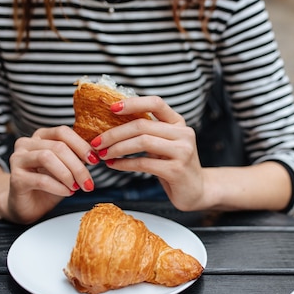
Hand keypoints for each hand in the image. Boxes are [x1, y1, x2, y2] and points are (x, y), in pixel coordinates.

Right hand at [5, 126, 98, 222]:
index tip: (95, 160)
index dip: (81, 145)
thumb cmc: (49, 184)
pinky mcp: (16, 178)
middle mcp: (26, 144)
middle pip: (58, 147)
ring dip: (67, 174)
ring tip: (76, 187)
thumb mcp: (66, 167)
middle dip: (77, 166)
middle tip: (88, 182)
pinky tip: (67, 192)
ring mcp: (18, 159)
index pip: (62, 132)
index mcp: (41, 136)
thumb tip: (96, 153)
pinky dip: (58, 187)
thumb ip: (76, 157)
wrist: (28, 206)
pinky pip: (41, 179)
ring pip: (47, 158)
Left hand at [91, 96, 207, 210]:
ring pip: (142, 142)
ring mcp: (182, 152)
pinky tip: (114, 165)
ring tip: (103, 153)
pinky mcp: (176, 170)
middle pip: (142, 125)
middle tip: (97, 141)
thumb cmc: (174, 165)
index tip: (111, 108)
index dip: (133, 103)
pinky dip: (124, 164)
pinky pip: (143, 163)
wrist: (196, 190)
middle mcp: (183, 134)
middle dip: (115, 133)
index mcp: (179, 123)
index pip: (156, 103)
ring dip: (117, 148)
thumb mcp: (165, 144)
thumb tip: (113, 122)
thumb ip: (149, 132)